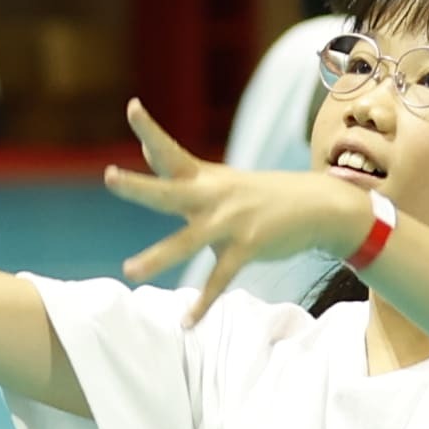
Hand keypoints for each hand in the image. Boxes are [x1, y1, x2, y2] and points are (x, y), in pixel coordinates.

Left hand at [104, 101, 366, 322]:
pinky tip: (186, 323)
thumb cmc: (259, 193)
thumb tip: (144, 147)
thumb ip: (178, 169)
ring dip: (157, 258)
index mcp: (202, 178)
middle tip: (109, 176)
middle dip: (138, 187)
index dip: (150, 129)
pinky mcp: (248, 247)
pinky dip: (203, 304)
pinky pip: (219, 279)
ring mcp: (230, 222)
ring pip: (187, 242)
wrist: (319, 206)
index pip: (170, 151)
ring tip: (129, 272)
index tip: (132, 105)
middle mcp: (212, 196)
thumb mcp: (218, 179)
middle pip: (167, 192)